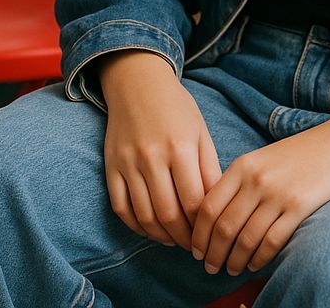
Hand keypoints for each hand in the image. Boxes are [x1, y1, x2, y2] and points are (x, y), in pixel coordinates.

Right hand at [99, 51, 222, 249]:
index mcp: (180, 147)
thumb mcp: (201, 132)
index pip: (194, 202)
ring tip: (176, 241)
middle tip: (195, 246)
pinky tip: (151, 229)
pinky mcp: (111, 166)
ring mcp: (128, 162)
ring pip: (144, 216)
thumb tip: (218, 208)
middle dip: (185, 238)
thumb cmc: (176, 108)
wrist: (137, 82)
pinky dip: (136, 226)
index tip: (212, 235)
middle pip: (169, 214)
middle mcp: (152, 156)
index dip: (204, 226)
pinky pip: (121, 207)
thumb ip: (210, 169)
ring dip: (162, 237)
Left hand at [191, 105, 329, 275]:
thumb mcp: (262, 159)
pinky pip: (271, 241)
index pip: (207, 205)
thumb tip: (213, 217)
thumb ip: (238, 183)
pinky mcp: (299, 208)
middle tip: (208, 267)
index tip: (195, 249)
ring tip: (229, 269)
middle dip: (212, 252)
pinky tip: (254, 265)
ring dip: (233, 259)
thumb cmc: (300, 155)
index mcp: (241, 166)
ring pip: (245, 238)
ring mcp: (277, 194)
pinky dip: (258, 258)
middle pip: (222, 226)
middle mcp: (255, 180)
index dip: (197, 233)